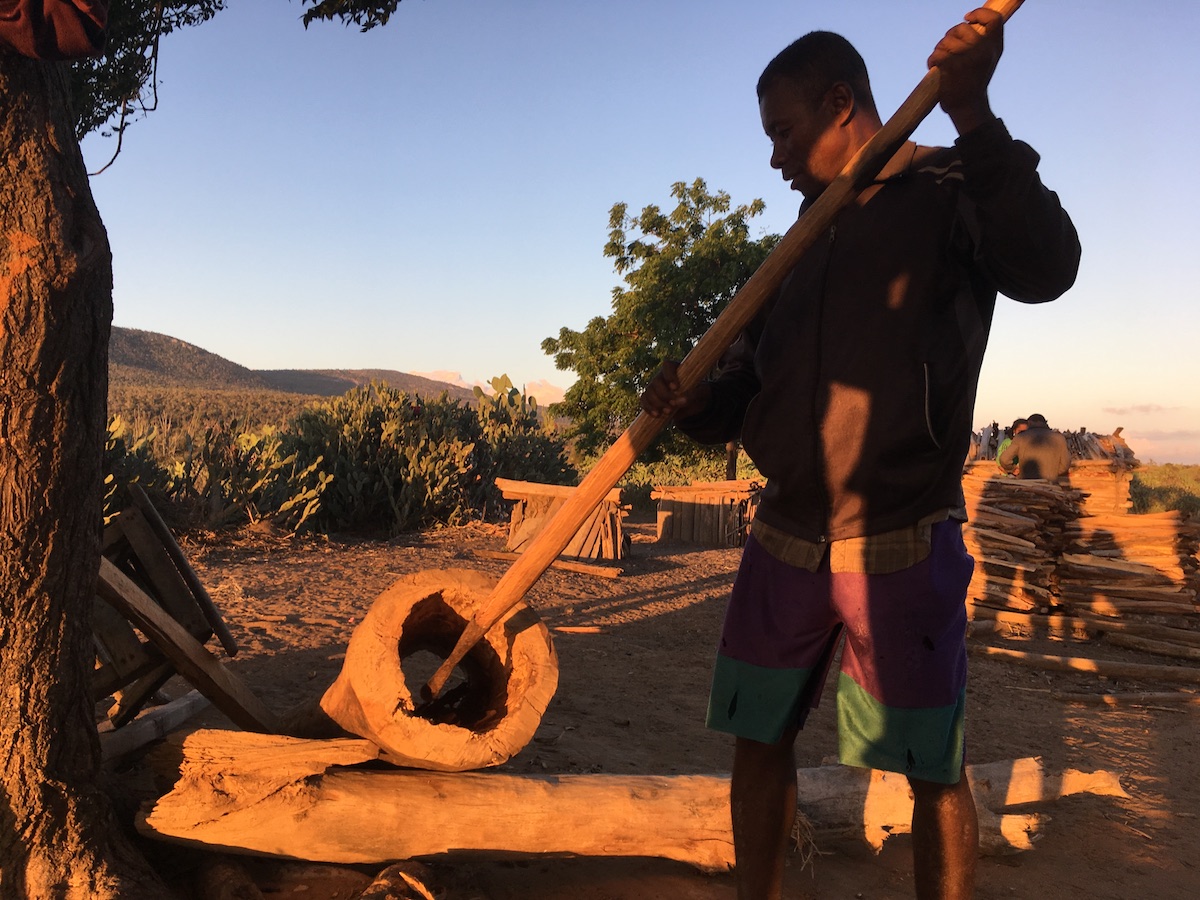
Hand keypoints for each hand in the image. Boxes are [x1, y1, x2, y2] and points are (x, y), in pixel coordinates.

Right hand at [639, 360, 710, 419]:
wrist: (692, 406)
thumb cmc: (698, 395)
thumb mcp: (701, 394)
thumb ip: (693, 395)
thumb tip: (680, 401)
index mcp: (676, 370)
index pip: (667, 366)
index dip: (669, 375)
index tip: (675, 388)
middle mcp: (663, 376)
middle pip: (656, 382)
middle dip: (664, 395)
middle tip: (674, 404)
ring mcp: (654, 387)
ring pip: (649, 392)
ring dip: (657, 403)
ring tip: (668, 412)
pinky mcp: (650, 398)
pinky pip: (644, 400)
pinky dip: (649, 408)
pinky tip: (657, 415)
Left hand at [928, 7, 1003, 133]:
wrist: (969, 107)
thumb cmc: (975, 83)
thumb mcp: (988, 60)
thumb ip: (983, 42)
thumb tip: (968, 23)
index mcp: (995, 47)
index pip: (994, 19)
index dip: (979, 13)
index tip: (967, 17)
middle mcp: (983, 50)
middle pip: (962, 28)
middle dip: (950, 35)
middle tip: (947, 47)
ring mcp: (967, 56)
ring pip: (945, 41)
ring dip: (939, 50)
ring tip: (942, 61)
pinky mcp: (951, 65)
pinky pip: (936, 55)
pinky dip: (932, 61)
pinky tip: (935, 68)